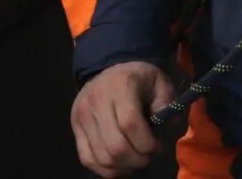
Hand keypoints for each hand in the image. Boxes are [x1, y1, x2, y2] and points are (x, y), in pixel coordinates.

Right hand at [71, 60, 174, 176]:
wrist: (109, 72)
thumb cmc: (140, 81)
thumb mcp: (160, 83)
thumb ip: (166, 102)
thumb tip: (162, 122)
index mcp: (119, 87)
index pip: (130, 124)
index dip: (148, 144)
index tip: (159, 146)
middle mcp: (95, 100)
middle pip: (116, 146)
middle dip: (139, 159)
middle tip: (148, 154)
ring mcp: (81, 115)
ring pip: (103, 157)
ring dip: (125, 166)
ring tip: (135, 157)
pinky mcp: (75, 127)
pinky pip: (88, 159)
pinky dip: (106, 170)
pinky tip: (120, 164)